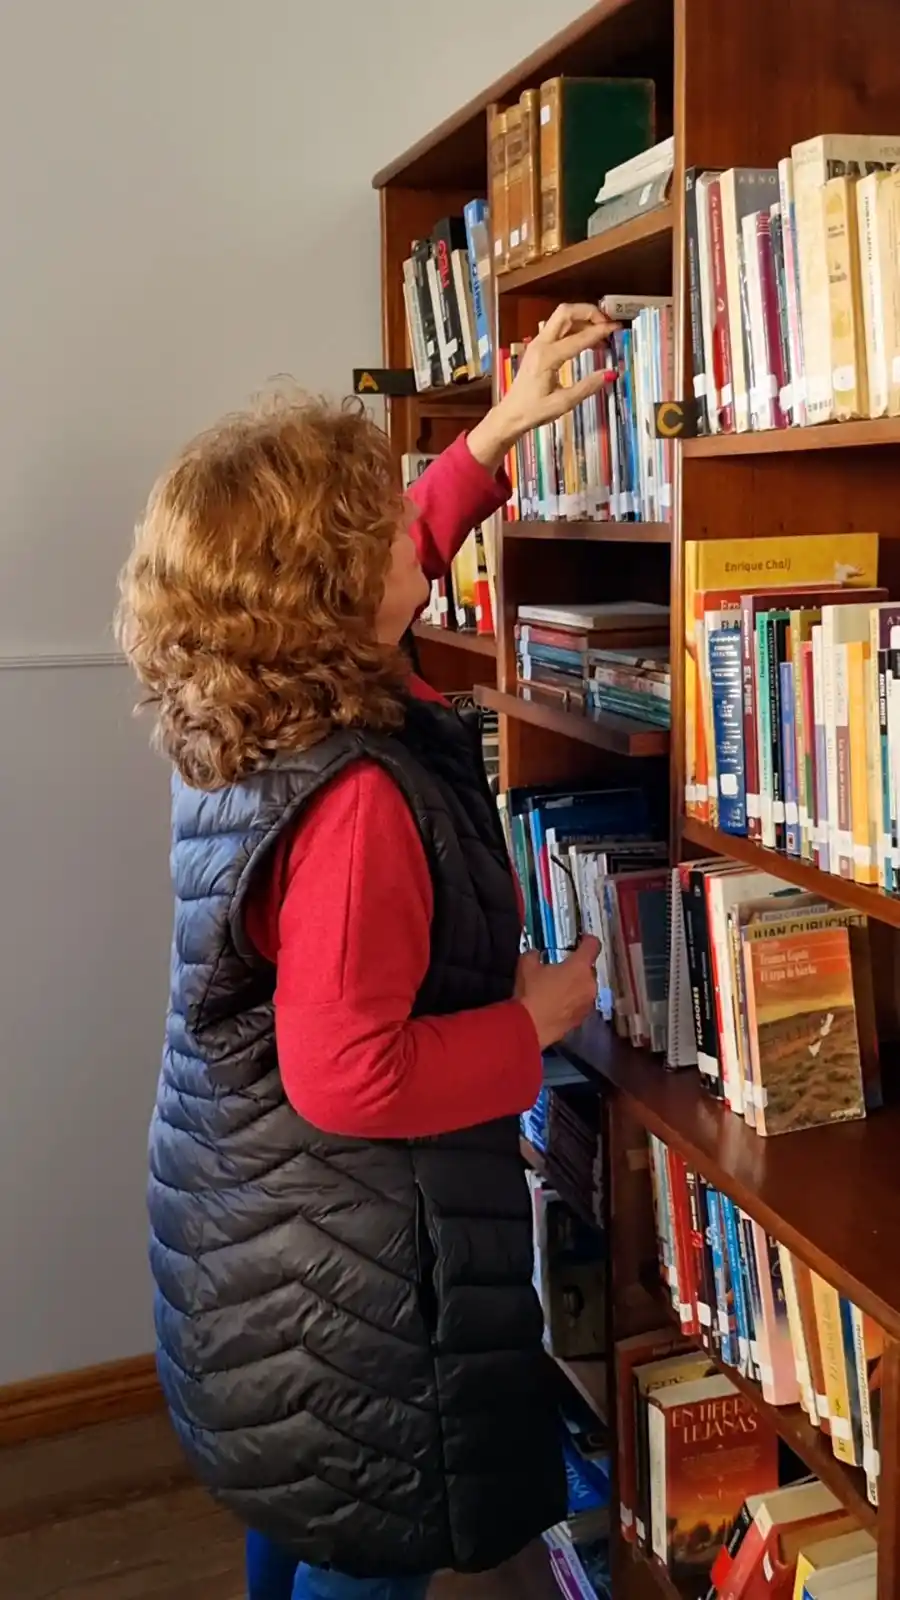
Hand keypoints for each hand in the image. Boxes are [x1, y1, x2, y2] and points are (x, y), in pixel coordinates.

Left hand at [467, 304, 619, 471]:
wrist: (509, 414)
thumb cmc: (533, 411)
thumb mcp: (562, 404)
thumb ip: (587, 387)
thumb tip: (610, 374)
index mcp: (547, 358)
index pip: (579, 338)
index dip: (600, 331)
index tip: (616, 328)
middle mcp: (540, 344)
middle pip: (565, 312)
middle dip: (588, 312)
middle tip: (606, 323)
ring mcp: (537, 343)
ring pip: (561, 317)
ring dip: (582, 318)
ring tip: (600, 331)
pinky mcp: (537, 346)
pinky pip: (558, 327)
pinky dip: (575, 326)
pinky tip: (587, 340)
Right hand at [515, 936, 600, 1050]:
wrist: (530, 1027)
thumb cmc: (531, 992)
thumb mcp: (526, 965)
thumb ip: (534, 955)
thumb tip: (535, 954)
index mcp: (579, 966)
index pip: (593, 946)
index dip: (588, 940)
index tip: (582, 939)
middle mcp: (590, 984)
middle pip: (589, 969)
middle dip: (578, 967)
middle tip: (562, 969)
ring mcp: (588, 1003)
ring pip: (586, 988)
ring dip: (576, 986)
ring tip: (558, 989)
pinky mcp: (582, 1019)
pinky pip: (580, 1003)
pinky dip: (573, 1001)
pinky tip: (558, 1004)